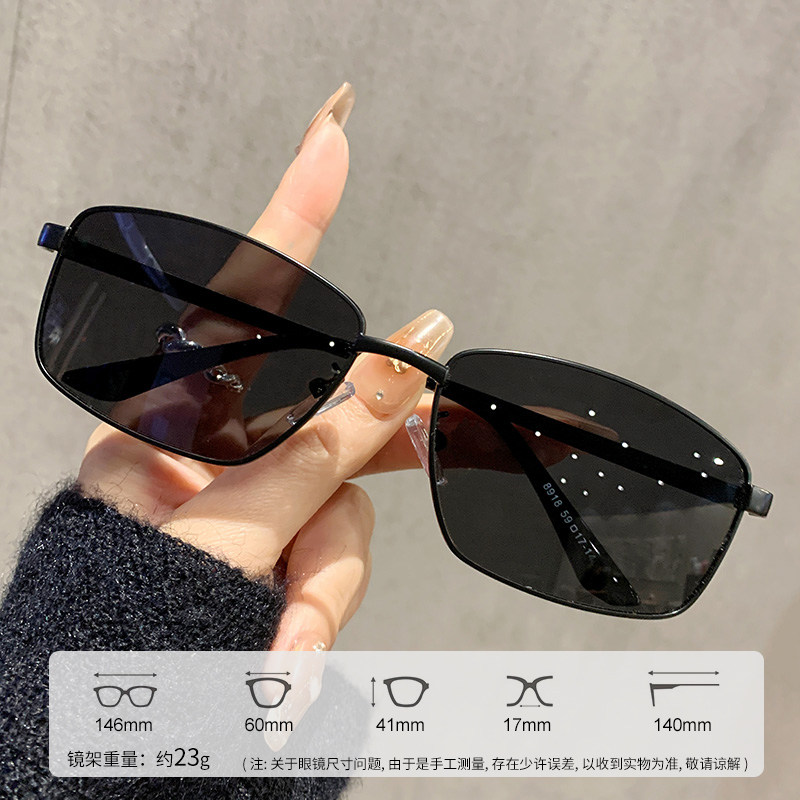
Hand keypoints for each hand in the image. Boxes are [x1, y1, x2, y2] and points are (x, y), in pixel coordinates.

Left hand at [77, 83, 453, 650]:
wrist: (117, 728)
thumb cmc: (130, 620)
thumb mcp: (233, 528)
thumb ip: (332, 443)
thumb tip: (418, 349)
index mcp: (170, 416)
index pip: (243, 293)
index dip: (295, 209)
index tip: (334, 128)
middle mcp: (219, 444)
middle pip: (329, 417)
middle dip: (368, 453)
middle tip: (445, 431)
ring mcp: (256, 496)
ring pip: (347, 506)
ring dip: (324, 582)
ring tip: (279, 649)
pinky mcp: (284, 544)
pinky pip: (337, 555)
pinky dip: (319, 612)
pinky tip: (283, 665)